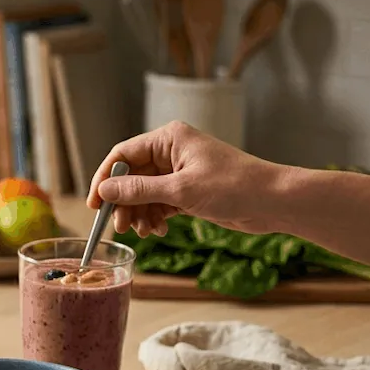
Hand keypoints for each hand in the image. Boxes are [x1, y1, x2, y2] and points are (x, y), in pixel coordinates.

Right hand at [87, 121, 287, 236]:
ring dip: (139, 213)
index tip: (96, 205)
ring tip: (146, 231)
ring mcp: (179, 172)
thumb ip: (138, 190)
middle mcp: (171, 151)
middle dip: (124, 203)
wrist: (273, 202)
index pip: (122, 155)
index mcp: (168, 138)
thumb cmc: (234, 186)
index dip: (105, 180)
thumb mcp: (180, 190)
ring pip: (143, 193)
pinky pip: (159, 203)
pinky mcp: (188, 191)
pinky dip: (155, 217)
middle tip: (120, 226)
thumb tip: (104, 191)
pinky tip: (159, 230)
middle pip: (131, 177)